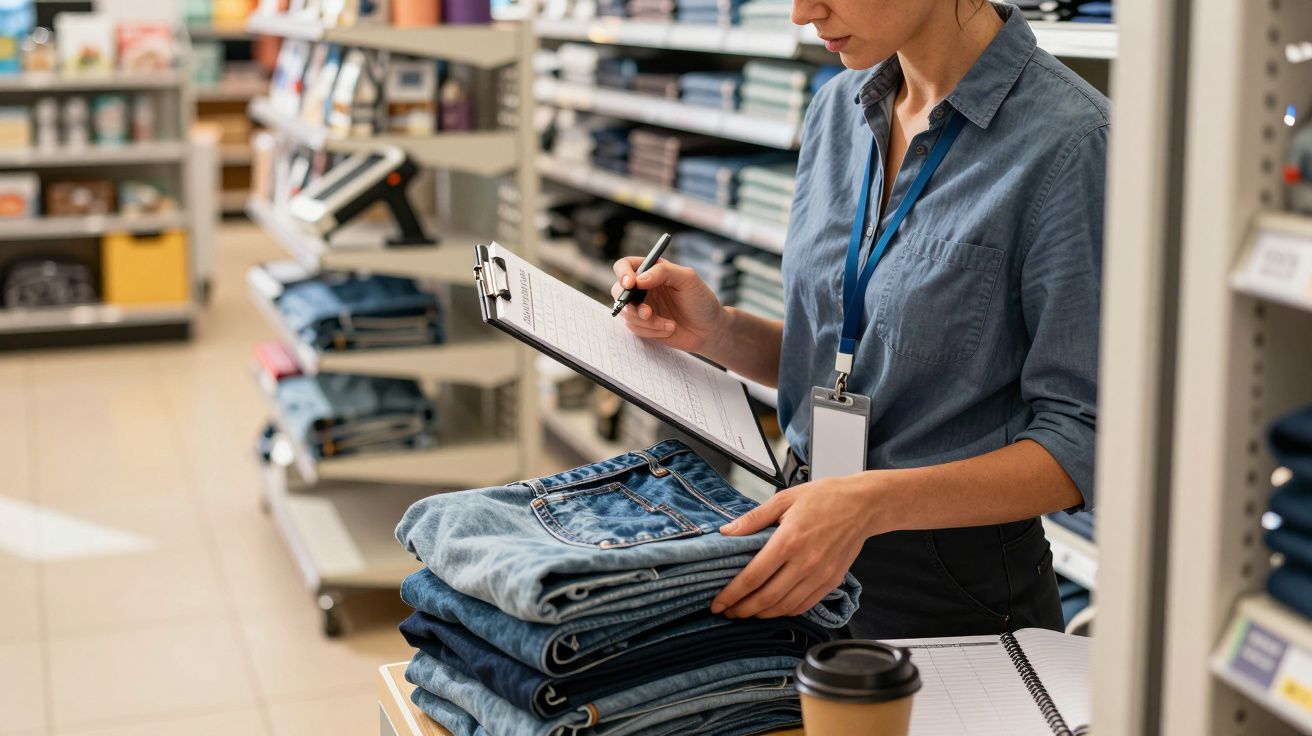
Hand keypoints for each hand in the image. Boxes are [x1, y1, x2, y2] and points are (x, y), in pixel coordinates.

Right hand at [612, 256, 727, 353]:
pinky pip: (634, 328)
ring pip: (626, 313)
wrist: (709, 330)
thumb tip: (639, 279)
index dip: (623, 274)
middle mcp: (643, 287)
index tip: (631, 284)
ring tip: (669, 324)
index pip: (625, 266)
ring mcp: (642, 306)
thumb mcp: (688, 279)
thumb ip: (664, 272)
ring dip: (646, 322)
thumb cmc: (701, 301)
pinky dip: (651, 331)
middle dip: (631, 304)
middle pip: (618, 290)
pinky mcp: (643, 325)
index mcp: (652, 270)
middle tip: (647, 313)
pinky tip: (668, 329)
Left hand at [710, 474, 881, 618]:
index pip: (754, 576)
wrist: (863, 505)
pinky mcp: (832, 581)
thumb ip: (753, 519)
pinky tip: (773, 608)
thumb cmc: (824, 497)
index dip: (732, 593)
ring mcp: (821, 575)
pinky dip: (785, 611)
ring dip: (762, 613)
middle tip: (727, 611)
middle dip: (742, 609)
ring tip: (746, 612)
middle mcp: (805, 562)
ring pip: (785, 606)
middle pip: (767, 597)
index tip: (718, 602)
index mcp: (790, 540)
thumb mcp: (784, 499)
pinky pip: (805, 605)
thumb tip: (726, 533)